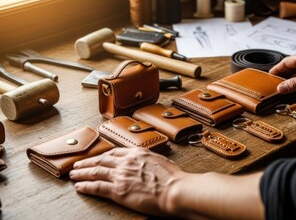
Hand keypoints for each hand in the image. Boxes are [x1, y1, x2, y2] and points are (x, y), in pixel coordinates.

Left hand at [69, 147, 183, 215]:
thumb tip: (145, 162)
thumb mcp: (160, 160)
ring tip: (73, 174)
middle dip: (87, 162)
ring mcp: (121, 176)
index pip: (114, 152)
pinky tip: (79, 187)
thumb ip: (148, 159)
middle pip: (101, 160)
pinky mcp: (118, 191)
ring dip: (82, 173)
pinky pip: (97, 187)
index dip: (102, 155)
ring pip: (96, 172)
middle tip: (77, 165)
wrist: (175, 189)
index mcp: (137, 153)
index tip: (96, 157)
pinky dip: (86, 186)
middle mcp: (126, 162)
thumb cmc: (173, 178)